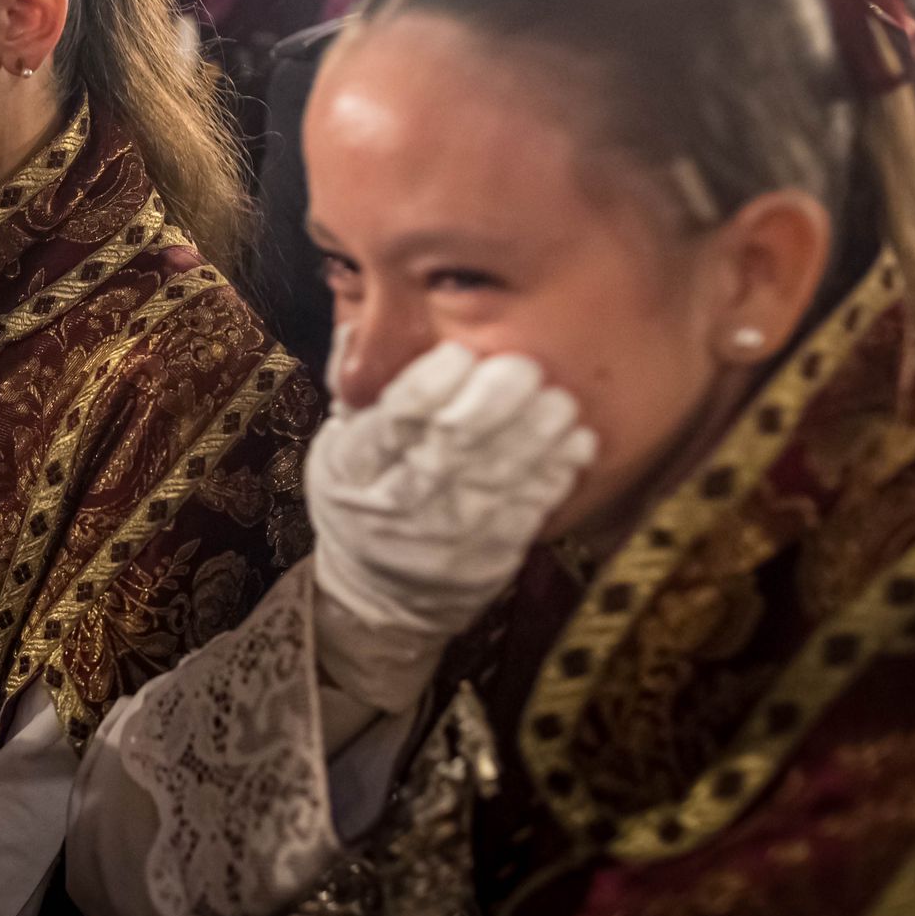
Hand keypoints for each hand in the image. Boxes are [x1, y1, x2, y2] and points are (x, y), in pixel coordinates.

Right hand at [308, 342, 595, 710]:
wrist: (379, 594)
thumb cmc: (362, 497)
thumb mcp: (339, 446)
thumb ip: (356, 389)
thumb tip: (359, 321)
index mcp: (353, 467)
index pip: (393, 421)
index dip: (428, 386)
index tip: (460, 352)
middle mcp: (395, 504)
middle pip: (448, 450)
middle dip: (490, 406)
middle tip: (523, 367)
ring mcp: (445, 538)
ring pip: (495, 481)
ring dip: (533, 438)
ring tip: (558, 400)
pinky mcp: (488, 559)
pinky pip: (527, 513)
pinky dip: (554, 476)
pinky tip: (575, 443)